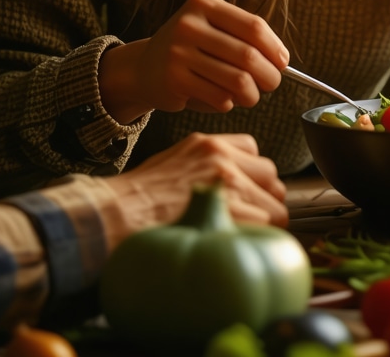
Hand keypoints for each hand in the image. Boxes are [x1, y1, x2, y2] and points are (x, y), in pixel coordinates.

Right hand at [98, 0, 288, 123]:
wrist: (144, 68)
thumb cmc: (191, 49)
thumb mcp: (213, 29)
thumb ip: (244, 37)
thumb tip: (281, 60)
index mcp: (204, 4)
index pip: (254, 26)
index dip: (274, 48)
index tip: (283, 62)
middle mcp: (189, 24)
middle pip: (248, 55)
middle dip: (269, 75)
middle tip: (272, 84)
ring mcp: (178, 51)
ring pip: (237, 80)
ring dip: (252, 94)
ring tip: (251, 96)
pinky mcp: (174, 79)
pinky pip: (218, 97)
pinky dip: (228, 103)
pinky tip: (223, 99)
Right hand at [110, 131, 288, 229]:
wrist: (115, 215)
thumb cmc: (136, 197)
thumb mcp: (172, 162)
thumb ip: (203, 165)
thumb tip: (226, 183)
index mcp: (208, 144)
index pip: (253, 151)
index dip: (251, 174)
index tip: (244, 191)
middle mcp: (222, 158)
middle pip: (271, 175)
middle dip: (263, 197)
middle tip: (249, 217)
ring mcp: (227, 184)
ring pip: (274, 203)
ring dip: (264, 221)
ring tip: (242, 234)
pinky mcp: (228, 212)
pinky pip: (263, 225)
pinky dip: (253, 237)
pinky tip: (235, 244)